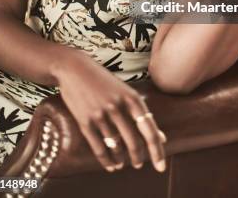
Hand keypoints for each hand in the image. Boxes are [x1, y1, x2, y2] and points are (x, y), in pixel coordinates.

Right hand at [52, 50, 166, 173]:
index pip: (149, 130)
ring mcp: (100, 114)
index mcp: (132, 98)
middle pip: (133, 141)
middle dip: (138, 158)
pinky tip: (111, 166)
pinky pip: (98, 147)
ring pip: (116, 146)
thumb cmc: (104, 81)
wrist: (75, 69)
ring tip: (123, 164)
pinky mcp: (85, 121)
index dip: (157, 150)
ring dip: (122, 159)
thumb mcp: (125, 92)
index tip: (161, 167)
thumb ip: (142, 114)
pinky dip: (106, 160)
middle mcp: (118, 106)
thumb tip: (162, 138)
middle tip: (139, 165)